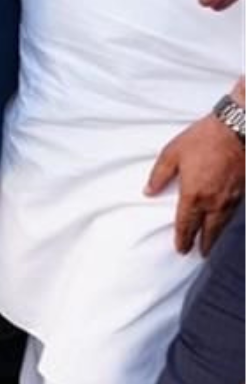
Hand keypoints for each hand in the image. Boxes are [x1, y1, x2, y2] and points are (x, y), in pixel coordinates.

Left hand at [147, 115, 245, 255]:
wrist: (237, 129)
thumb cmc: (203, 139)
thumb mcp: (171, 154)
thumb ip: (158, 175)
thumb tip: (148, 191)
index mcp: (193, 194)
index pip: (186, 223)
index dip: (182, 238)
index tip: (180, 249)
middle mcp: (213, 200)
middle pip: (208, 229)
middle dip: (202, 243)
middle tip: (198, 254)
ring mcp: (230, 196)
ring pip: (222, 223)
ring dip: (216, 235)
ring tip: (210, 245)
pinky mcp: (242, 190)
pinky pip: (232, 212)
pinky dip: (226, 221)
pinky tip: (223, 222)